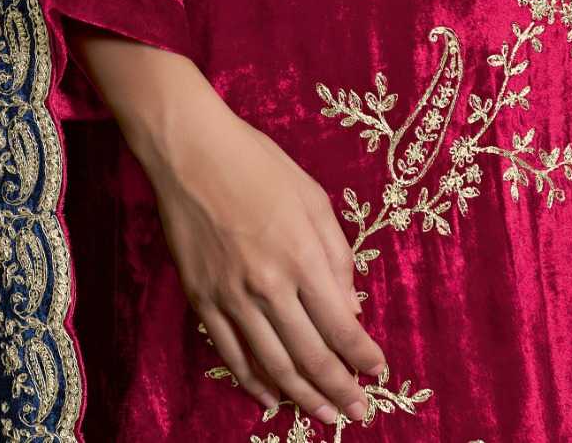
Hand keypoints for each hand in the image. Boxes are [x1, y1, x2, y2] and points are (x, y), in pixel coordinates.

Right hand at [129, 85, 390, 426]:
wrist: (191, 155)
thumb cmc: (261, 168)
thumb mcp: (315, 200)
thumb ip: (337, 257)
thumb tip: (351, 307)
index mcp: (302, 256)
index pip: (341, 325)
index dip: (363, 356)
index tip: (379, 373)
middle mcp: (267, 285)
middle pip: (309, 355)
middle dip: (339, 390)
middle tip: (359, 413)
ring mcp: (230, 297)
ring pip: (271, 364)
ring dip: (301, 397)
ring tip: (324, 417)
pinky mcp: (201, 301)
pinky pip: (230, 354)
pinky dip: (252, 382)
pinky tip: (270, 400)